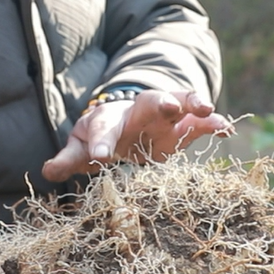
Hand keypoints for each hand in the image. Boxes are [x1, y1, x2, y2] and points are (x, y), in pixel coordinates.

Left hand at [42, 89, 231, 181]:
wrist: (126, 119)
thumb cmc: (101, 136)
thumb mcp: (82, 147)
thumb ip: (68, 159)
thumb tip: (47, 171)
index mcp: (107, 120)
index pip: (102, 128)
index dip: (99, 141)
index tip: (99, 156)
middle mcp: (136, 112)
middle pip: (147, 102)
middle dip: (158, 103)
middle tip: (166, 106)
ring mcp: (163, 115)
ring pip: (178, 102)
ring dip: (191, 103)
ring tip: (206, 108)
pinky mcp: (183, 125)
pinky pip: (199, 121)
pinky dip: (213, 123)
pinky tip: (226, 128)